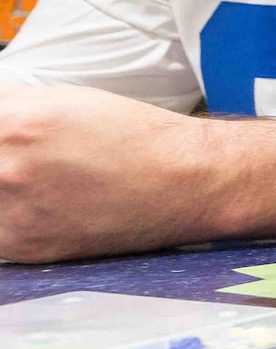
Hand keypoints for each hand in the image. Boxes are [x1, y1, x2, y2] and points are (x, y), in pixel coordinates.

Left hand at [0, 86, 275, 263]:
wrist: (185, 183)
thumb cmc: (131, 136)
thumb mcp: (61, 99)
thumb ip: (7, 108)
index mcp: (14, 123)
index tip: (5, 140)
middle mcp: (6, 171)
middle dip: (4, 159)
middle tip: (35, 162)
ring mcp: (11, 214)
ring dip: (5, 191)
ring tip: (41, 183)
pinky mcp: (23, 248)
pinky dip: (13, 218)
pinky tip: (45, 206)